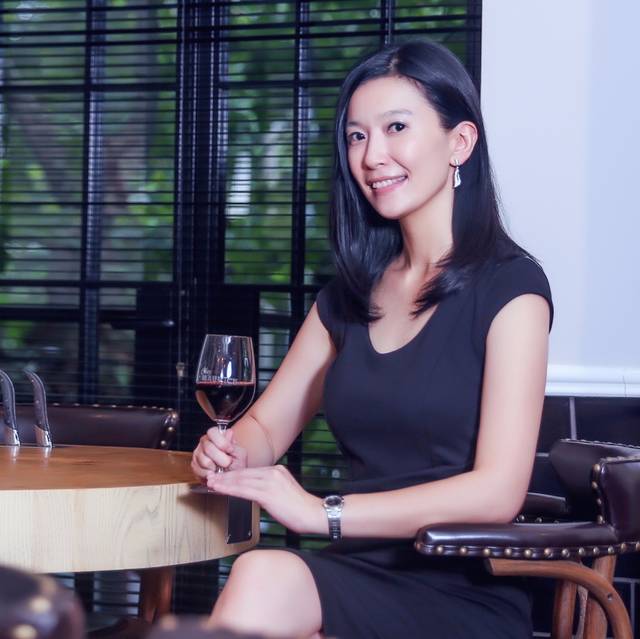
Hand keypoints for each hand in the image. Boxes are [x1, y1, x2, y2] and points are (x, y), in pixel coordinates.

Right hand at [191, 427, 247, 478]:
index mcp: (215, 435)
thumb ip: (234, 444)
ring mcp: (197, 453)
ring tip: (221, 469)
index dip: (222, 442)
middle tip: (228, 463)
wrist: (230, 477)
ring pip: (205, 461)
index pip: (212, 432)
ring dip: (216, 468)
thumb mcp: (239, 454)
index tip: (230, 450)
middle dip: (221, 459)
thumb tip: (229, 432)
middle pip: (208, 448)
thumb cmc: (236, 463)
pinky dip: (210, 475)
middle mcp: (204, 442)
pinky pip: (200, 471)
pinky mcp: (194, 466)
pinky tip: (215, 473)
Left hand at [206, 465, 325, 535]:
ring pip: (242, 480)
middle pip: (244, 473)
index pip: (251, 472)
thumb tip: (255, 494)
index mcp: (277, 470)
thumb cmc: (300, 508)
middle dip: (226, 476)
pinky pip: (244, 490)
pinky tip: (221, 490)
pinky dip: (230, 489)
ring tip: (211, 483)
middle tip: (211, 478)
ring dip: (224, 482)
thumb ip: (269, 489)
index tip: (222, 477)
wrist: (313, 513)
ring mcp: (271, 481)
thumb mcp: (284, 492)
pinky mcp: (268, 493)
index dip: (234, 474)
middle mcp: (273, 472)